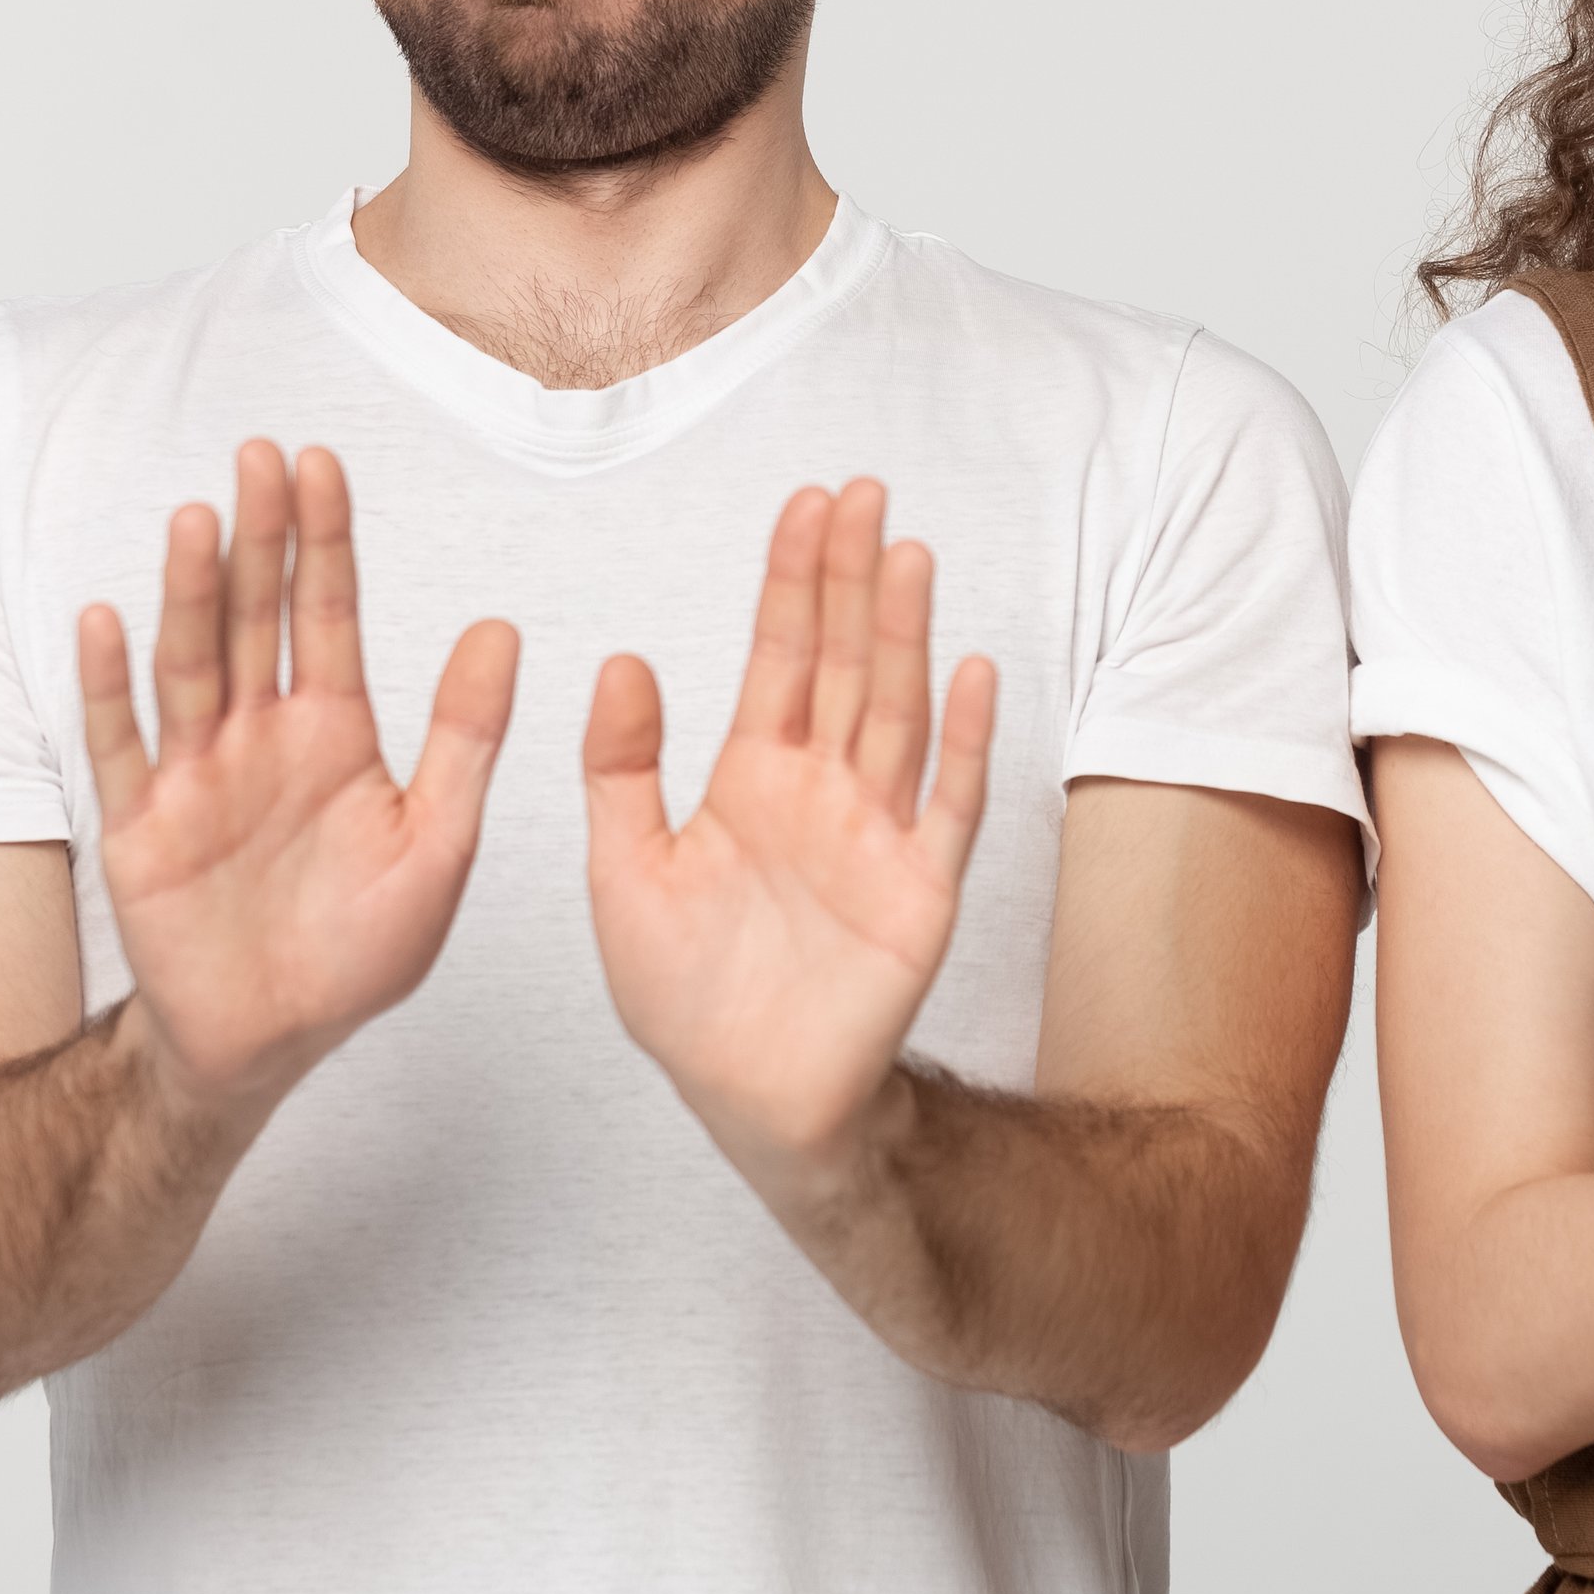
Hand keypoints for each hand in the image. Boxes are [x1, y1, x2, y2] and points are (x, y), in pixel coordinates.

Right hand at [79, 442, 519, 1118]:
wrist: (278, 1041)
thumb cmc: (362, 946)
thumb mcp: (439, 841)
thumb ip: (466, 737)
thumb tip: (503, 628)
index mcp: (333, 731)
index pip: (326, 614)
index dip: (323, 541)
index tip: (318, 463)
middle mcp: (259, 737)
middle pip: (253, 618)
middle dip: (258, 537)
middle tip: (258, 455)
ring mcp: (195, 777)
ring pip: (188, 666)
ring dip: (186, 593)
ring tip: (194, 519)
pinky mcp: (140, 829)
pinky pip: (119, 748)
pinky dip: (108, 687)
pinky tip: (101, 620)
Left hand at [584, 481, 997, 1185]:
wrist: (746, 1099)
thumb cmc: (686, 996)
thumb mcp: (623, 874)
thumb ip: (621, 771)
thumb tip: (620, 661)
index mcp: (753, 778)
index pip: (780, 656)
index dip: (792, 581)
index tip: (805, 505)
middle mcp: (824, 790)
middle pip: (843, 663)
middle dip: (852, 579)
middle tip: (864, 494)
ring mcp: (878, 835)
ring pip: (896, 713)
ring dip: (904, 635)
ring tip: (908, 555)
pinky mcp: (920, 892)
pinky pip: (948, 804)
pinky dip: (964, 739)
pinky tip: (973, 672)